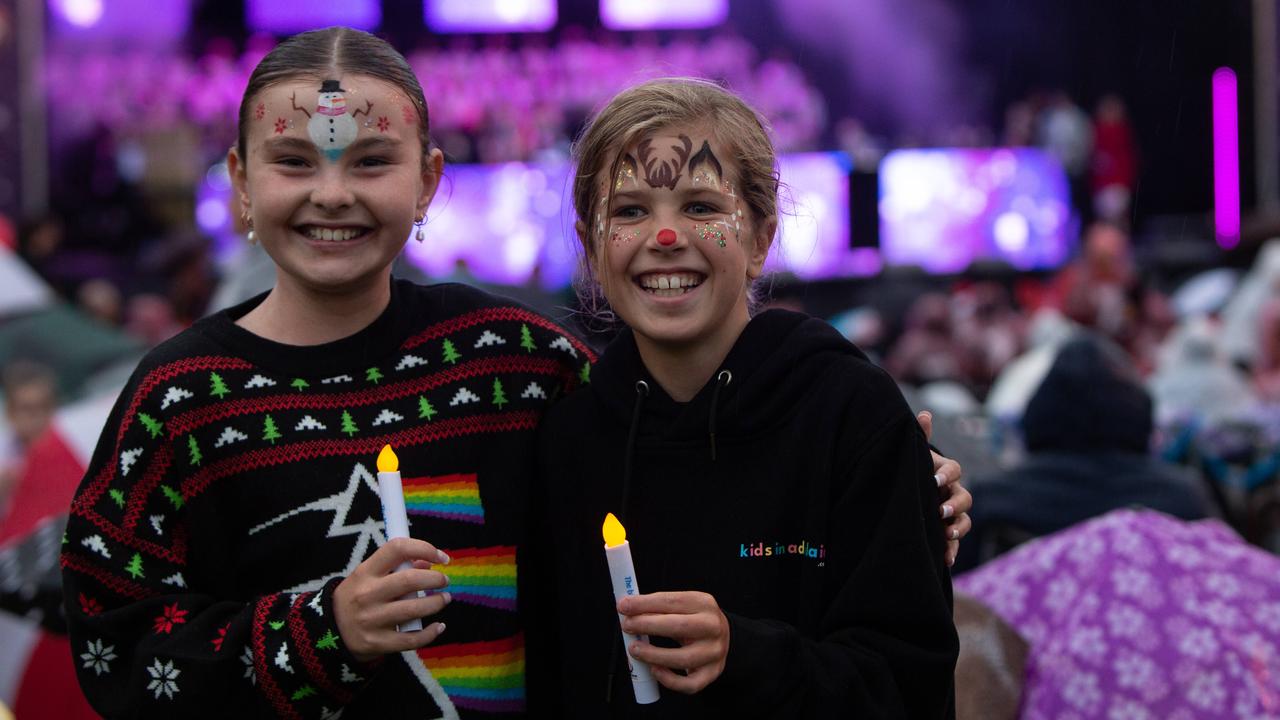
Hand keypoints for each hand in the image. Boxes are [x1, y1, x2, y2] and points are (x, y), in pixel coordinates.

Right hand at [334, 537, 451, 661]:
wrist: (329, 630)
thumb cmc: (356, 596)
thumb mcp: (368, 576)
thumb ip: (396, 567)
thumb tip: (428, 563)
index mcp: (365, 572)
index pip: (397, 549)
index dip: (424, 549)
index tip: (441, 557)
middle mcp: (367, 594)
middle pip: (410, 580)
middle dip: (435, 579)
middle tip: (444, 581)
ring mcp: (371, 620)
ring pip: (414, 609)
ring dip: (436, 603)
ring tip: (444, 599)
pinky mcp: (377, 642)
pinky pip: (411, 639)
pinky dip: (430, 633)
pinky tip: (439, 627)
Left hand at [618, 591, 729, 693]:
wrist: (722, 636)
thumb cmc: (693, 619)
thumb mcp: (682, 606)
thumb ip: (657, 607)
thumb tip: (627, 608)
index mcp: (704, 603)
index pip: (672, 601)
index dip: (645, 604)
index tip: (623, 606)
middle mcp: (713, 627)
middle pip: (678, 627)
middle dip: (647, 625)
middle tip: (627, 626)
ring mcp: (714, 652)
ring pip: (682, 659)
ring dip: (653, 655)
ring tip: (634, 649)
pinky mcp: (712, 673)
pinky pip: (689, 684)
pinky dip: (669, 680)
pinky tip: (654, 670)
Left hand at [917, 411, 972, 566]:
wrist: (904, 492)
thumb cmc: (910, 469)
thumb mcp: (913, 455)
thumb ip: (919, 436)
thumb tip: (924, 414)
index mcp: (945, 472)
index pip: (954, 470)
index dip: (946, 474)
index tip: (934, 479)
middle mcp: (953, 492)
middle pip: (964, 498)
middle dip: (954, 505)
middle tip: (940, 511)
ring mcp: (952, 514)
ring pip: (964, 521)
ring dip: (957, 529)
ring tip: (946, 536)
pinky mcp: (946, 532)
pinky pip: (954, 543)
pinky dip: (951, 551)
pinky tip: (946, 560)